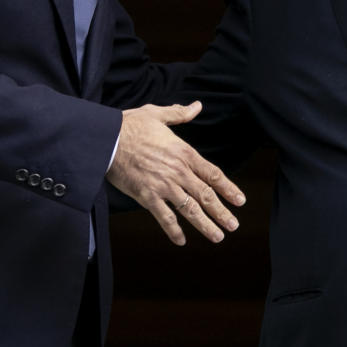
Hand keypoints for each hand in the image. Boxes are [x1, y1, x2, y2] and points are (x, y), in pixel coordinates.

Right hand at [107, 100, 244, 245]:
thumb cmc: (130, 125)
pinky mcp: (147, 196)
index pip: (213, 174)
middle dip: (222, 212)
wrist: (106, 139)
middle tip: (234, 226)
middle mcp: (178, 171)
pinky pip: (164, 217)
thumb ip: (180, 114)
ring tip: (218, 237)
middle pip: (206, 195)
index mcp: (184, 152)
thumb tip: (197, 106)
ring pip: (190, 210)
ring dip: (205, 225)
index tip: (240, 200)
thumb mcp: (157, 114)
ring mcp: (163, 185)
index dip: (229, 189)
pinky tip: (181, 240)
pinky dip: (174, 230)